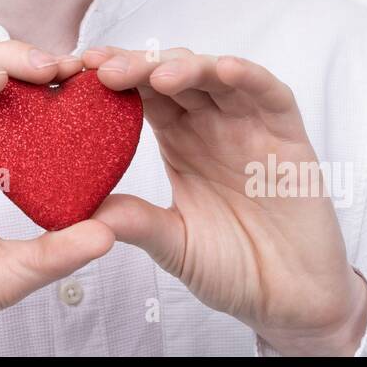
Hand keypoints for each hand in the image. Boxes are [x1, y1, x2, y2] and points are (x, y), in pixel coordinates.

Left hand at [81, 46, 366, 355]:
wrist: (292, 300)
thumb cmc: (234, 267)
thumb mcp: (175, 246)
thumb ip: (137, 223)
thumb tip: (83, 211)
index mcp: (178, 140)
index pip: (140, 95)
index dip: (110, 78)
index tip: (74, 72)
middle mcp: (211, 123)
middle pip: (171, 75)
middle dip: (137, 66)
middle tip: (102, 68)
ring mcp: (250, 124)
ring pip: (215, 75)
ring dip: (186, 66)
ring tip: (157, 74)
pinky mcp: (288, 135)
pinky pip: (269, 94)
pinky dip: (248, 77)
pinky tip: (223, 70)